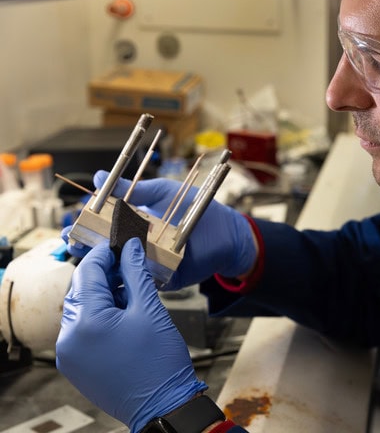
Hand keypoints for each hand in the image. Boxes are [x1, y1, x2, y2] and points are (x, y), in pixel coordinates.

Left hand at [56, 239, 207, 432]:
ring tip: (130, 290)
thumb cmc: (160, 362)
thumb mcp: (150, 310)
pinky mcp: (76, 365)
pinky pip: (81, 329)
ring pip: (80, 309)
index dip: (106, 254)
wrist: (164, 405)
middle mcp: (68, 338)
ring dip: (101, 294)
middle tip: (129, 264)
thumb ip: (135, 274)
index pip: (88, 273)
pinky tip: (121, 312)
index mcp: (85, 322)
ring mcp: (70, 354)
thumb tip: (131, 248)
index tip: (121, 243)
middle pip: (81, 290)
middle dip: (104, 274)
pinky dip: (98, 316)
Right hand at [64, 170, 257, 289]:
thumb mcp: (162, 192)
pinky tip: (123, 271)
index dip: (86, 227)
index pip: (102, 227)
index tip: (74, 223)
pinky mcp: (164, 279)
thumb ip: (133, 189)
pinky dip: (133, 277)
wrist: (227, 230)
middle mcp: (138, 246)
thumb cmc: (195, 208)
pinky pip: (144, 281)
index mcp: (133, 225)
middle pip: (105, 251)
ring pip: (121, 269)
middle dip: (87, 247)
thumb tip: (101, 176)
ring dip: (106, 264)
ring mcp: (150, 264)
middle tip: (76, 242)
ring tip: (95, 256)